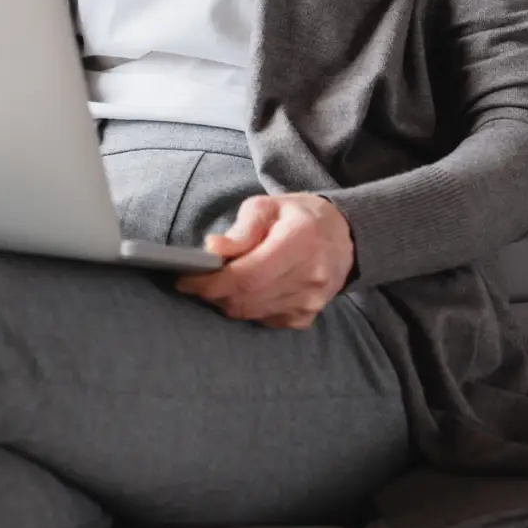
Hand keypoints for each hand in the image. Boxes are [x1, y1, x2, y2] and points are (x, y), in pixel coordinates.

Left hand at [173, 193, 352, 328]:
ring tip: (219, 282)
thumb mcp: (268, 207)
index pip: (247, 275)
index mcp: (300, 240)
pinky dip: (247, 308)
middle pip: (247, 298)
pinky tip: (246, 290)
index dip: (211, 282)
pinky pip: (264, 320)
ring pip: (252, 313)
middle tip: (197, 281)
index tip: (185, 280)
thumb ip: (241, 229)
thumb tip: (213, 249)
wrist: (342, 238)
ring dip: (227, 301)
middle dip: (213, 293)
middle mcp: (310, 275)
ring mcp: (311, 301)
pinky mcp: (307, 317)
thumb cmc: (298, 217)